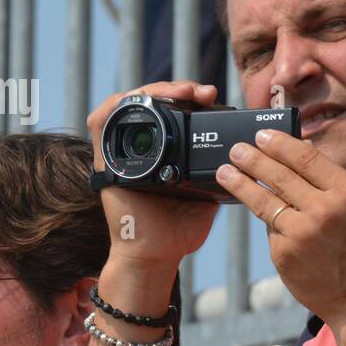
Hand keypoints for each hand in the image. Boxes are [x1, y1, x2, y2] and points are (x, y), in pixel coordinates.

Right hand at [85, 81, 220, 269]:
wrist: (156, 256)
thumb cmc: (179, 230)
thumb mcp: (206, 196)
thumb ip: (217, 173)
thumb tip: (245, 154)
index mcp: (163, 153)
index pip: (170, 109)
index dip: (189, 95)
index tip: (212, 96)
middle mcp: (140, 149)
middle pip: (149, 101)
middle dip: (176, 88)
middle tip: (203, 92)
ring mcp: (120, 153)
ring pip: (127, 105)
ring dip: (152, 91)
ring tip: (182, 91)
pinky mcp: (105, 162)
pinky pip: (100, 124)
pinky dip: (115, 106)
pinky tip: (139, 100)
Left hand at [214, 128, 345, 329]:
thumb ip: (333, 183)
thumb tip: (301, 153)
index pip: (305, 158)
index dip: (280, 144)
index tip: (262, 135)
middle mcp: (323, 210)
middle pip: (278, 175)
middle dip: (253, 158)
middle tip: (237, 148)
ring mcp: (300, 233)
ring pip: (263, 201)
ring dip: (240, 183)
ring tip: (225, 171)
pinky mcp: (284, 254)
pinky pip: (270, 229)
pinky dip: (267, 220)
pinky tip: (261, 213)